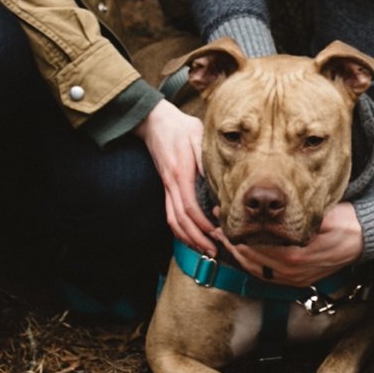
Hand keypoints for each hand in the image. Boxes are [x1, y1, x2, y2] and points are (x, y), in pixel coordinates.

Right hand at [135, 99, 218, 256]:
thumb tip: (217, 179)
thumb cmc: (181, 128)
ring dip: (188, 238)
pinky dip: (180, 229)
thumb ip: (204, 158)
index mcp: (181, 173)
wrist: (156, 122)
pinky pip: (170, 214)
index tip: (216, 232)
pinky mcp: (166, 187)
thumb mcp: (197, 136)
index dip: (202, 223)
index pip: (189, 205)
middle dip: (197, 238)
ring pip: (173, 220)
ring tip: (205, 249)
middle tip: (214, 250)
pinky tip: (192, 236)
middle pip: (180, 219)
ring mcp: (167, 187)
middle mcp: (171, 184)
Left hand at [226, 201, 362, 287]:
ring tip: (222, 238)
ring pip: (256, 269)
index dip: (235, 232)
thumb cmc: (343, 223)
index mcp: (294, 257)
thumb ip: (297, 218)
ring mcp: (294, 279)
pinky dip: (251, 264)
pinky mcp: (298, 281)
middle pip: (251, 259)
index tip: (223, 216)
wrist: (363, 239)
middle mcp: (291, 272)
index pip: (254, 247)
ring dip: (237, 254)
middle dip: (231, 242)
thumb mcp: (321, 216)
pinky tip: (242, 254)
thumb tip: (271, 212)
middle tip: (215, 225)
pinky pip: (267, 276)